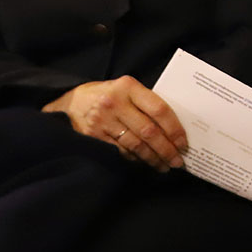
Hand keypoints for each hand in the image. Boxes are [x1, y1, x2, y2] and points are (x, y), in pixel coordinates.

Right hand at [43, 76, 186, 172]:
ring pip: (135, 144)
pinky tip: (144, 162)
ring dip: (153, 158)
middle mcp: (115, 103)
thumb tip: (174, 126)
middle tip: (178, 161)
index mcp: (128, 86)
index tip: (183, 143)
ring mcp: (102, 120)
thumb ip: (145, 102)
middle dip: (166, 149)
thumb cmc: (107, 95)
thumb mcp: (125, 89)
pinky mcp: (93, 135)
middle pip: (149, 131)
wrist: (69, 102)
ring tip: (164, 165)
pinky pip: (120, 151)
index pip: (159, 109)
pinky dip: (135, 159)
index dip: (174, 129)